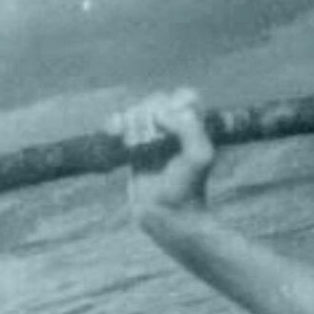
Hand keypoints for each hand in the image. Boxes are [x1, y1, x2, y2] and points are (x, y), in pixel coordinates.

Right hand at [106, 88, 215, 215]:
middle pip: (157, 102)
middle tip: (149, 135)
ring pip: (137, 112)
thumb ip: (189, 129)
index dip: (174, 102)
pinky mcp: (134, 150)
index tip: (168, 124)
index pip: (185, 97)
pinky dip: (115, 123)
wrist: (169, 216)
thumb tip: (160, 114)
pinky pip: (122, 127)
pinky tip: (114, 132)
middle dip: (149, 111)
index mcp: (195, 128)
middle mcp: (175, 130)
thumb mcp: (199, 157)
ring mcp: (153, 139)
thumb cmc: (188, 187)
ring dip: (131, 118)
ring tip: (130, 138)